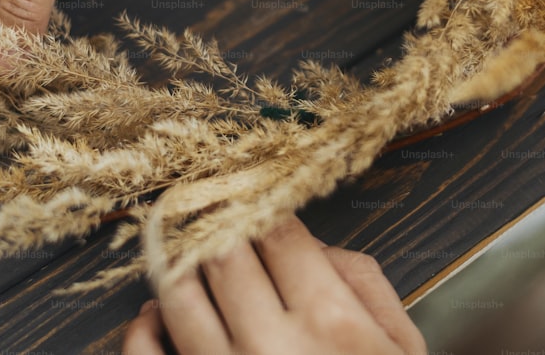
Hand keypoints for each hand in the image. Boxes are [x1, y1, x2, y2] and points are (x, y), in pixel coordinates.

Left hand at [123, 216, 426, 354]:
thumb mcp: (402, 354)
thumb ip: (366, 286)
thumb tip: (311, 245)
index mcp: (331, 323)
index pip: (278, 233)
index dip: (261, 211)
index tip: (250, 205)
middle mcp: (271, 346)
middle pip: (223, 252)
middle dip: (217, 230)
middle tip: (210, 218)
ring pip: (176, 292)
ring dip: (176, 267)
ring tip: (183, 259)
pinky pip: (144, 353)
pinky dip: (142, 326)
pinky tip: (155, 316)